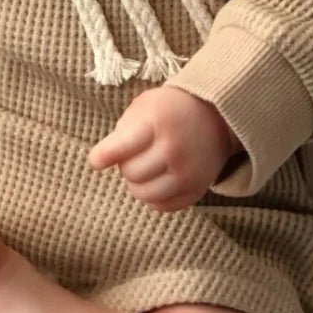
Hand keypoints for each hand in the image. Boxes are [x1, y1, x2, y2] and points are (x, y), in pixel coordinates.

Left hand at [88, 86, 238, 211]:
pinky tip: (158, 179)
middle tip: (136, 153)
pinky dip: (154, 196)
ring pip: (143, 194)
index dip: (103, 156)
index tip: (96, 160)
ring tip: (145, 167)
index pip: (120, 148)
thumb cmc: (171, 110)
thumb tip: (101, 161)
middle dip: (126, 164)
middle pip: (130, 173)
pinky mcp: (197, 190)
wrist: (216, 116)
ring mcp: (187, 172)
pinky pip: (162, 206)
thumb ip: (122, 130)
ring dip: (138, 183)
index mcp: (157, 123)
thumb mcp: (145, 106)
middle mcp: (173, 149)